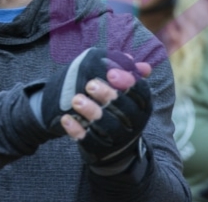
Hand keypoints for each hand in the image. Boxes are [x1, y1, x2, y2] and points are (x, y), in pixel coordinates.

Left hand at [41, 48, 152, 165]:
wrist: (111, 145)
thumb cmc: (116, 108)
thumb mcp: (122, 91)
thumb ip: (124, 73)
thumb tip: (130, 58)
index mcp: (142, 106)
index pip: (141, 93)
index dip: (127, 82)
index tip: (110, 73)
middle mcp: (134, 124)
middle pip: (125, 109)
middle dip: (107, 96)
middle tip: (90, 85)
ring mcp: (118, 139)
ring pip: (107, 126)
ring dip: (91, 112)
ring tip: (76, 100)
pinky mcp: (101, 150)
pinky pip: (90, 141)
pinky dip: (77, 130)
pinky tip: (66, 119)